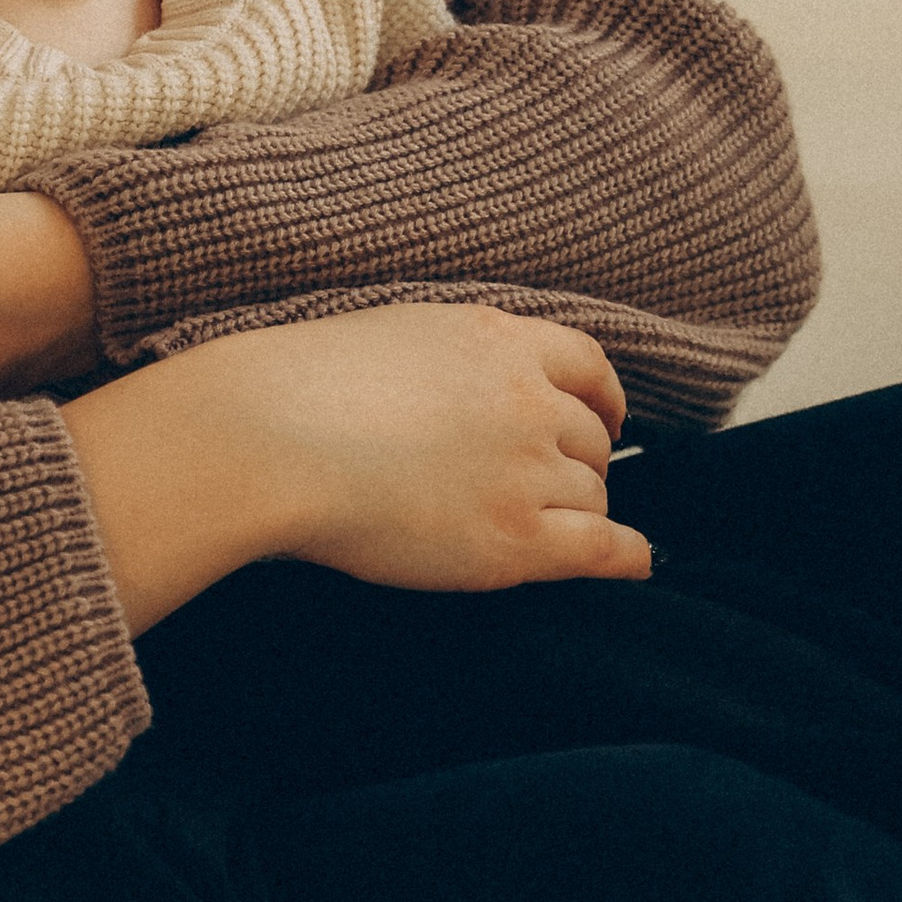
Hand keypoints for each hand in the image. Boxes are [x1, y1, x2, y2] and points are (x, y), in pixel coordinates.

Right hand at [66, 303, 653, 633]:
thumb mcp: (397, 336)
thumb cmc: (302, 387)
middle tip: (545, 488)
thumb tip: (465, 390)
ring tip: (538, 528)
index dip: (604, 398)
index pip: (588, 365)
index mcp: (498, 340)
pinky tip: (632, 565)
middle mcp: (528, 398)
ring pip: (591, 495)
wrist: (268, 436)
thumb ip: (453, 358)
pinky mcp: (515, 537)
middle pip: (591, 438)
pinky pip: (601, 548)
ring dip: (575, 510)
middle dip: (578, 461)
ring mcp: (527, 468)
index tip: (604, 417)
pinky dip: (625, 557)